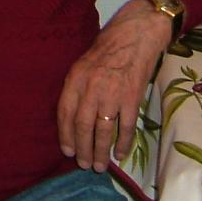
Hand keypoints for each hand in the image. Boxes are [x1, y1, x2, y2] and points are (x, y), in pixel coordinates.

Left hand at [56, 0, 171, 171]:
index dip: (65, 135)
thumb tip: (74, 117)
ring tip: (100, 166)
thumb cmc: (108, 47)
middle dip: (83, 149)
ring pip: (103, 131)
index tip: (67, 151)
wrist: (137, 34)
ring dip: (101, 151)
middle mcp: (91, 87)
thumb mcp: (83, 63)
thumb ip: (78, 87)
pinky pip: (126, 127)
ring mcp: (112, 94)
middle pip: (83, 126)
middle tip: (84, 164)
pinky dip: (123, 143)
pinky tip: (120, 154)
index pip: (65, 112)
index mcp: (75, 78)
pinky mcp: (132, 98)